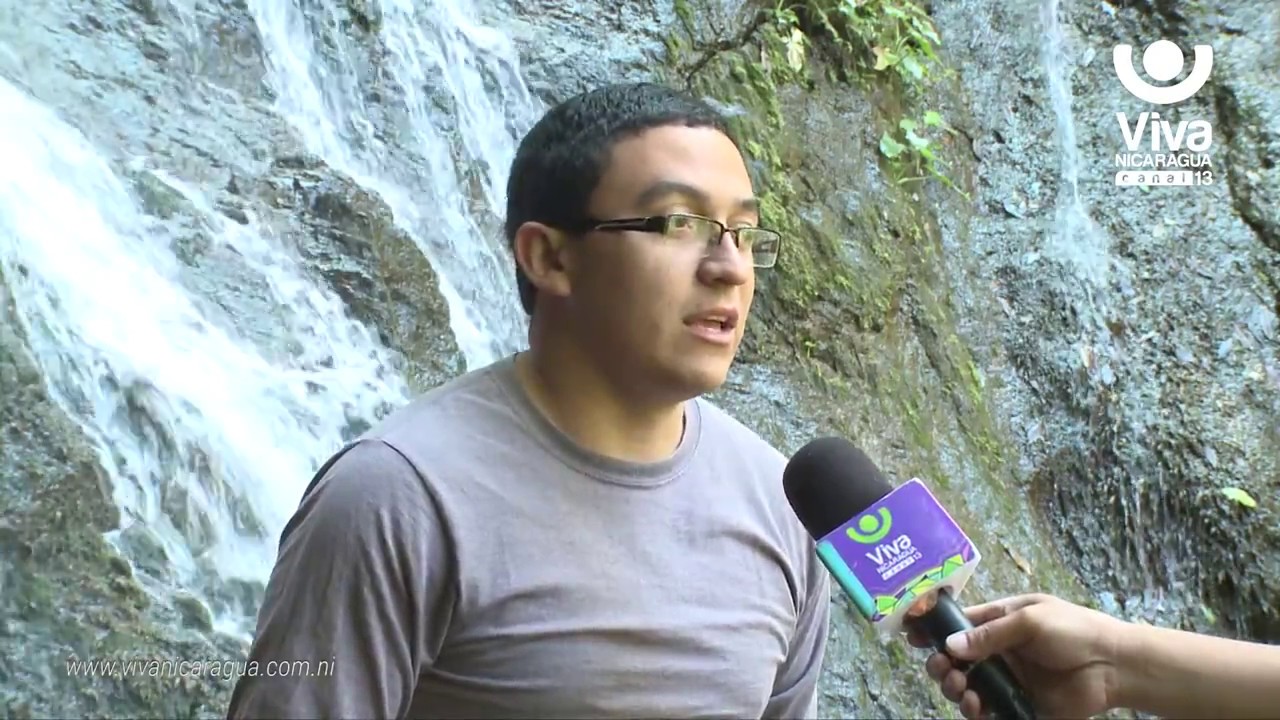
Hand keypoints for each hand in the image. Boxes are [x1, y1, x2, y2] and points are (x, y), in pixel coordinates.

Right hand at [905, 593, 1127, 719]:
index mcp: (1001, 622)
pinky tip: (975, 707)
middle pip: (955, 659)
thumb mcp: (1030, 621)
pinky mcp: (1018, 705)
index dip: (933, 629)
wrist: (1115, 667)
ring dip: (953, 687)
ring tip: (960, 689)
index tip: (910, 635)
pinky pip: (987, 711)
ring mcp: (1008, 680)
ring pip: (966, 686)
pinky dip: (974, 711)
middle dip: (940, 664)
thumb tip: (950, 646)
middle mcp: (999, 651)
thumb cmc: (1075, 631)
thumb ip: (990, 635)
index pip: (959, 624)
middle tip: (941, 669)